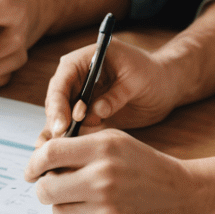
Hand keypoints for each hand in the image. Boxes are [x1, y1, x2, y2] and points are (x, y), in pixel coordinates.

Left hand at [25, 130, 207, 213]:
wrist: (186, 197)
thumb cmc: (147, 166)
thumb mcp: (115, 141)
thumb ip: (79, 143)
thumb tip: (39, 153)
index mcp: (103, 150)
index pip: (49, 153)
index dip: (34, 162)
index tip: (32, 170)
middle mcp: (103, 180)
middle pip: (46, 188)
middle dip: (45, 187)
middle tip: (55, 186)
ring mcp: (107, 211)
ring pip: (58, 211)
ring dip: (64, 205)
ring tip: (85, 197)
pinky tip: (98, 212)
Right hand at [41, 37, 183, 138]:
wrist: (162, 85)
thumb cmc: (151, 74)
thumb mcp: (136, 80)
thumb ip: (115, 95)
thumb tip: (95, 112)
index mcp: (85, 59)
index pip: (63, 79)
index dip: (58, 102)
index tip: (62, 125)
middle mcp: (77, 77)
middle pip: (56, 99)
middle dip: (55, 121)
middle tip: (60, 143)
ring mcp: (79, 96)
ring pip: (59, 116)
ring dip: (56, 133)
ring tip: (52, 152)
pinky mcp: (85, 114)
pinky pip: (71, 127)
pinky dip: (66, 140)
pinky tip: (58, 154)